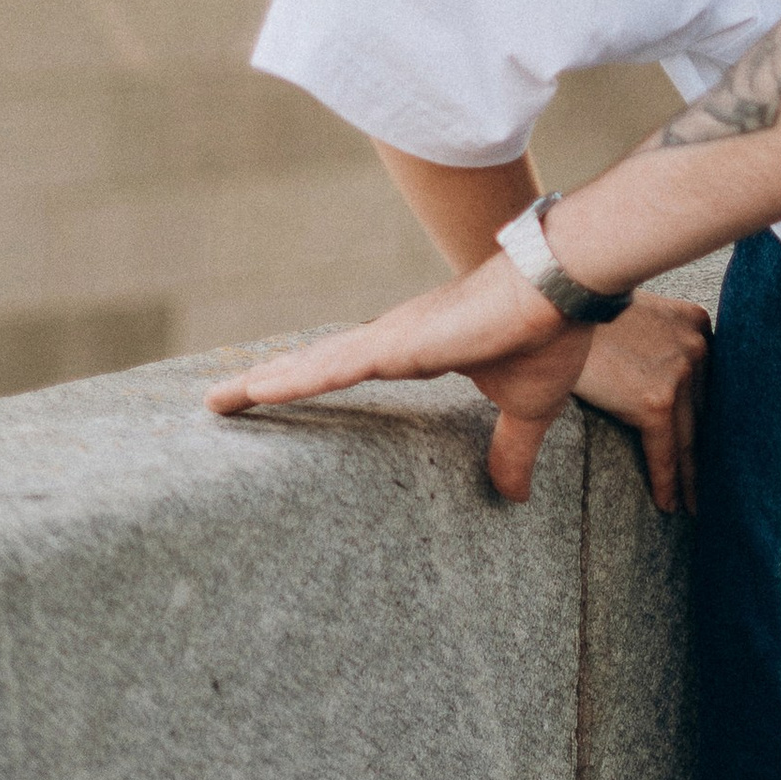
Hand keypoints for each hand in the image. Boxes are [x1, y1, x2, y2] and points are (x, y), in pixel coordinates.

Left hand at [205, 251, 594, 504]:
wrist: (562, 284)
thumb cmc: (548, 334)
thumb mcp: (527, 408)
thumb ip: (511, 451)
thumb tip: (514, 495)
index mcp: (421, 350)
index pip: (354, 369)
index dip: (315, 380)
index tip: (282, 394)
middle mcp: (395, 339)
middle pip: (319, 364)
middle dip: (271, 382)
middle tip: (221, 403)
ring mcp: (391, 338)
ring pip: (314, 364)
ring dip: (265, 382)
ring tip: (217, 401)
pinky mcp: (396, 342)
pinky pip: (332, 365)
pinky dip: (293, 378)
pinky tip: (257, 388)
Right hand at [572, 290, 711, 514]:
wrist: (560, 303)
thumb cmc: (587, 314)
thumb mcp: (635, 319)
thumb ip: (655, 343)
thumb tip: (651, 373)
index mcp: (695, 324)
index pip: (709, 383)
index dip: (714, 418)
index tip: (720, 446)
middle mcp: (697, 346)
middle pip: (705, 413)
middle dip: (709, 450)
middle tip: (712, 485)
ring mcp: (680, 372)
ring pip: (690, 439)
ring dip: (692, 478)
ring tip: (694, 506)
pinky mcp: (656, 400)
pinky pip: (666, 452)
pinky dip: (668, 483)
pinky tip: (670, 505)